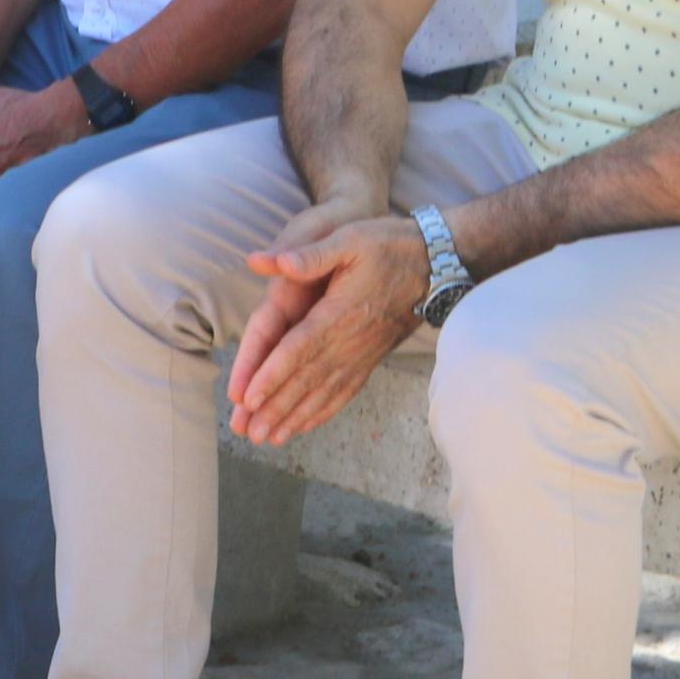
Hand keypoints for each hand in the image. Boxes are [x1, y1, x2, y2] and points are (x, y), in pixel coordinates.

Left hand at [227, 206, 428, 447]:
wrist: (435, 264)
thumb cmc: (387, 247)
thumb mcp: (349, 240)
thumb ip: (310, 255)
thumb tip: (272, 261)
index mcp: (338, 314)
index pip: (298, 351)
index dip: (272, 375)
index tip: (248, 399)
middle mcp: (349, 343)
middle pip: (305, 381)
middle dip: (273, 408)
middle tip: (244, 432)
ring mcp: (361, 355)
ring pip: (322, 393)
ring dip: (292, 417)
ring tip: (265, 438)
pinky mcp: (369, 360)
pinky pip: (344, 393)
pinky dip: (321, 412)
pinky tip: (304, 426)